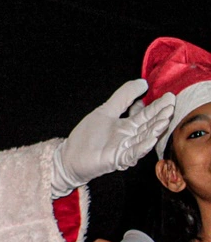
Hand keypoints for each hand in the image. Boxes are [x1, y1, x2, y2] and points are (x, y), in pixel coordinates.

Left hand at [51, 79, 175, 197]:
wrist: (71, 156)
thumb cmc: (88, 135)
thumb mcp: (106, 110)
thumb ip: (123, 97)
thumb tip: (143, 82)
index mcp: (128, 125)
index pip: (146, 114)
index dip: (157, 106)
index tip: (169, 96)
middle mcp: (130, 137)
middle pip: (148, 126)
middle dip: (160, 117)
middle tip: (171, 106)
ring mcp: (125, 148)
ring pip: (143, 139)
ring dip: (155, 130)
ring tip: (165, 120)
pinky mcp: (117, 159)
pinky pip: (132, 153)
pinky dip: (142, 147)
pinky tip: (151, 139)